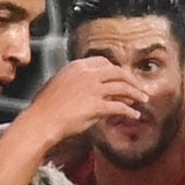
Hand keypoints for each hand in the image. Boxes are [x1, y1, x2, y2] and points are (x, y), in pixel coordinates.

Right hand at [19, 55, 148, 147]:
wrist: (41, 121)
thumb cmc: (45, 108)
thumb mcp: (59, 85)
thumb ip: (76, 83)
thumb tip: (89, 89)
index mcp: (77, 66)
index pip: (103, 62)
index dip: (115, 70)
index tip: (122, 77)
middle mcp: (87, 74)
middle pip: (117, 72)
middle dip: (131, 80)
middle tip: (138, 88)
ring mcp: (93, 89)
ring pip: (122, 87)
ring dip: (135, 94)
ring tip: (143, 99)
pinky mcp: (96, 106)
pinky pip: (119, 107)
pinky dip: (129, 111)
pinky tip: (134, 115)